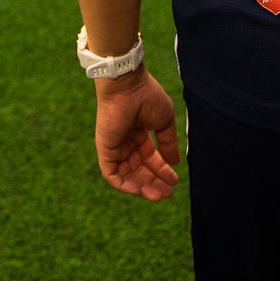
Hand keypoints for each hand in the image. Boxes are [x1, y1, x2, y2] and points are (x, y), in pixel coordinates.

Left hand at [91, 68, 180, 201]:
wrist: (127, 85)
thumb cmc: (146, 97)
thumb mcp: (164, 122)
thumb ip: (168, 143)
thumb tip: (175, 163)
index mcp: (138, 134)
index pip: (150, 159)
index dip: (162, 171)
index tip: (174, 181)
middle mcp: (126, 142)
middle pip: (139, 170)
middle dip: (153, 183)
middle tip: (167, 194)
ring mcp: (115, 147)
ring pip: (126, 176)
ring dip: (142, 188)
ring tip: (158, 196)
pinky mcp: (105, 150)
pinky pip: (112, 175)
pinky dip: (125, 186)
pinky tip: (141, 191)